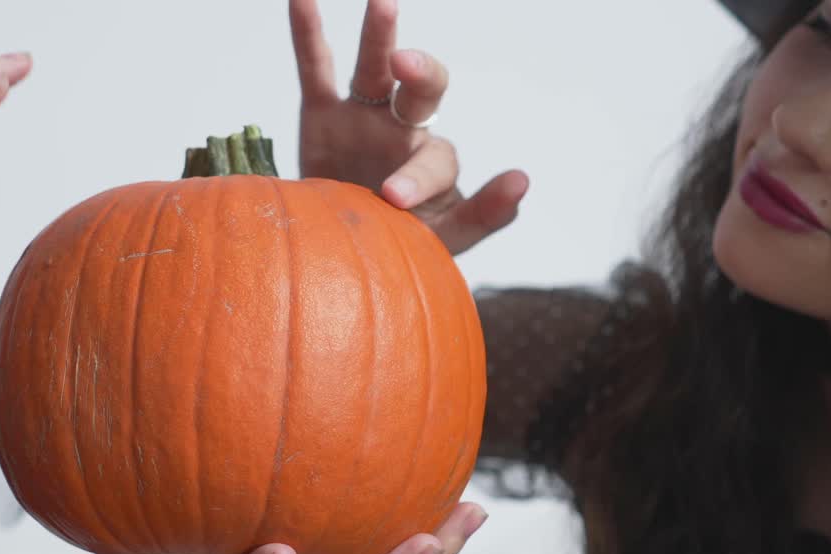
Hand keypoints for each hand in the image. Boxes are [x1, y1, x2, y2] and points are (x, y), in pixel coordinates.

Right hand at [290, 0, 527, 254]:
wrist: (342, 252)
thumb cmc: (403, 246)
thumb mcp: (444, 239)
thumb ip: (483, 214)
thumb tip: (522, 178)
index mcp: (432, 163)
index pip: (434, 160)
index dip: (416, 176)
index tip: (392, 197)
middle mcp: (403, 130)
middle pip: (422, 92)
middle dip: (421, 74)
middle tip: (408, 64)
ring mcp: (363, 117)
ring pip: (374, 69)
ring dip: (380, 36)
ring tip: (383, 3)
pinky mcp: (322, 115)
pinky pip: (315, 68)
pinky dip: (307, 33)